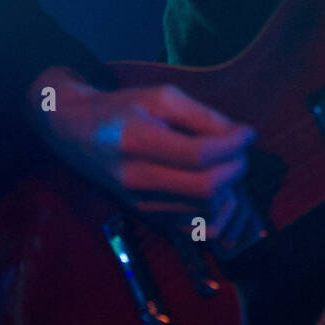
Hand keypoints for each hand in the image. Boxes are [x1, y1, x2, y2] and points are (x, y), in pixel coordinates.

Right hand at [26, 66, 254, 233]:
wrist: (78, 133)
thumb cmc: (123, 109)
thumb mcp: (161, 97)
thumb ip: (202, 116)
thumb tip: (240, 135)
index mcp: (136, 140)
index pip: (198, 155)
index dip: (232, 145)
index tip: (247, 132)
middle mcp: (136, 178)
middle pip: (205, 188)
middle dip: (235, 168)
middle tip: (239, 150)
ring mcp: (140, 203)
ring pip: (205, 210)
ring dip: (229, 189)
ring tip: (227, 164)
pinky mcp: (147, 217)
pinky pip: (195, 227)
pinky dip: (217, 211)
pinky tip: (217, 188)